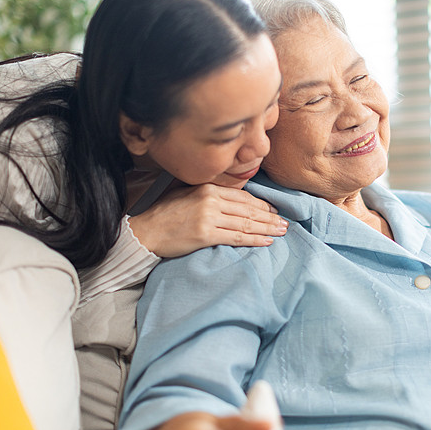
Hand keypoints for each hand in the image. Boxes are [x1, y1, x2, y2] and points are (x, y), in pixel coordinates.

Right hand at [128, 183, 287, 257]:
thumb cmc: (165, 213)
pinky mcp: (205, 234)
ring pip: (246, 223)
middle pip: (248, 210)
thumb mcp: (187, 193)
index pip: (243, 197)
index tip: (274, 211)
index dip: (262, 205)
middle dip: (269, 217)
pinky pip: (236, 237)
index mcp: (208, 188)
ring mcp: (208, 217)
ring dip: (267, 229)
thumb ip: (209, 193)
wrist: (145, 231)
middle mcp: (210, 200)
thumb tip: (232, 198)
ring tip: (281, 232)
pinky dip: (254, 240)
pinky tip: (266, 241)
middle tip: (285, 223)